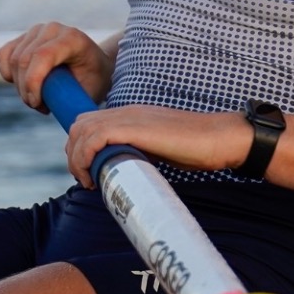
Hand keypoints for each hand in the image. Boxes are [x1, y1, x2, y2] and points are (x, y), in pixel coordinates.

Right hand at [0, 23, 109, 111]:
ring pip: (12, 61)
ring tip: (37, 99)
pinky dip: (8, 74)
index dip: (33, 81)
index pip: (43, 55)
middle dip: (25, 90)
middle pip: (23, 60)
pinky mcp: (23, 37)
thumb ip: (71, 100)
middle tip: (39, 107)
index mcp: (72, 38)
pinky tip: (22, 85)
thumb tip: (57, 113)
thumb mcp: (89, 91)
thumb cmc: (94, 80)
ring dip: (19, 87)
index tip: (36, 103)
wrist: (94, 65)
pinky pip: (3, 55)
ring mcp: (36, 31)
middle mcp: (52, 29)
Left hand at [64, 105, 249, 188]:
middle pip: (79, 124)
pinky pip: (95, 137)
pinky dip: (85, 157)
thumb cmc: (196, 148)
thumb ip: (141, 152)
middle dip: (74, 154)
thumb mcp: (160, 148)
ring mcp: (129, 117)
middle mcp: (126, 112)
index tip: (89, 173)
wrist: (220, 137)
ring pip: (82, 130)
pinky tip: (93, 177)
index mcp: (131, 115)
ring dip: (77, 159)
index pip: (89, 122)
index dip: (80, 147)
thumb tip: (126, 172)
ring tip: (89, 182)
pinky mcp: (134, 128)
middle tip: (86, 180)